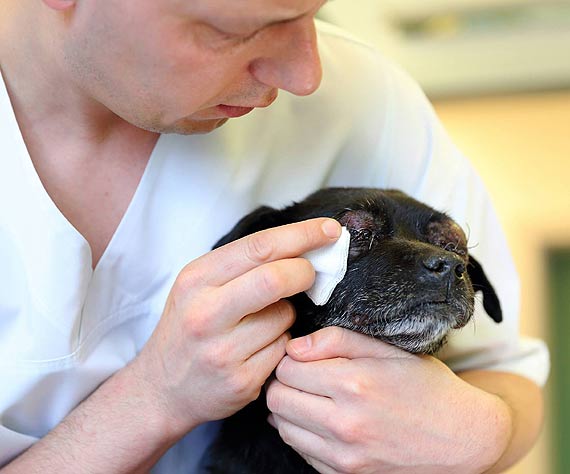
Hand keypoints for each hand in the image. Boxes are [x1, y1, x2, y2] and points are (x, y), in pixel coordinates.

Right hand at [131, 218, 341, 436]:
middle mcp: (205, 313)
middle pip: (275, 278)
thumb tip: (301, 246)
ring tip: (264, 322)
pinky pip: (284, 349)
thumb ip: (242, 266)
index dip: (302, 235)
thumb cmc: (189, 327)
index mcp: (196, 280)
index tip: (329, 230)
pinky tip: (259, 349)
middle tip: (311, 274)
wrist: (162, 388)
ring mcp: (223, 351)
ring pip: (285, 316)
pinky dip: (282, 343)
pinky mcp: (241, 381)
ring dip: (288, 314)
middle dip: (305, 271)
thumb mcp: (198, 286)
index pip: (258, 247)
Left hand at [266, 327, 511, 473]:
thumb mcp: (389, 350)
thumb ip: (338, 340)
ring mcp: (344, 457)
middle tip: (303, 374)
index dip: (291, 357)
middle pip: (277, 399)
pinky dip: (303, 433)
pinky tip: (323, 419)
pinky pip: (301, 452)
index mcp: (354, 384)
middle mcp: (345, 425)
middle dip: (284, 381)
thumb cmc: (428, 387)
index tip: (304, 356)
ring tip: (311, 396)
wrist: (465, 440)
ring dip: (289, 408)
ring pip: (283, 428)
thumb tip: (295, 346)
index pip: (287, 368)